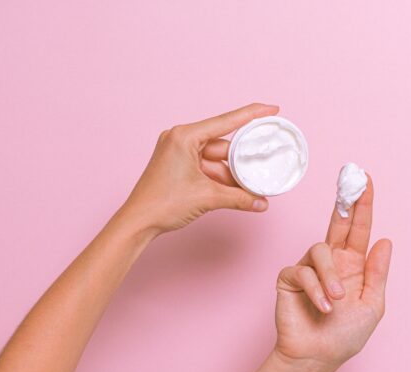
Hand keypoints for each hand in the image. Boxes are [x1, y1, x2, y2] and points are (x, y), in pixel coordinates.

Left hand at [121, 103, 278, 235]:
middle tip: (264, 166)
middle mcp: (180, 139)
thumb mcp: (207, 197)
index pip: (226, 121)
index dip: (252, 115)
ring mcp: (178, 153)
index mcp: (184, 136)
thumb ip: (239, 198)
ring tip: (251, 188)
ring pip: (216, 160)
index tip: (271, 109)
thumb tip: (261, 203)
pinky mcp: (178, 166)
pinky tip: (236, 191)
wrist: (139, 223)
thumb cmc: (162, 204)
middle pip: (223, 145)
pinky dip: (221, 179)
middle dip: (243, 160)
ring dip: (233, 174)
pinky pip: (207, 168)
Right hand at [274, 175, 391, 370]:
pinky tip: (323, 306)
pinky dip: (316, 290)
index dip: (362, 204)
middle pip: (337, 223)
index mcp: (353, 266)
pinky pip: (303, 271)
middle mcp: (332, 262)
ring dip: (331, 277)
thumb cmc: (344, 336)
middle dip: (345, 201)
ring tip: (337, 301)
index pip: (359, 229)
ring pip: (320, 249)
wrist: (316, 357)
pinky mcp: (290, 278)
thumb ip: (377, 272)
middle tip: (350, 180)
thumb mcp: (371, 305)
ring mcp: (310, 268)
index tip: (365, 179)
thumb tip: (385, 240)